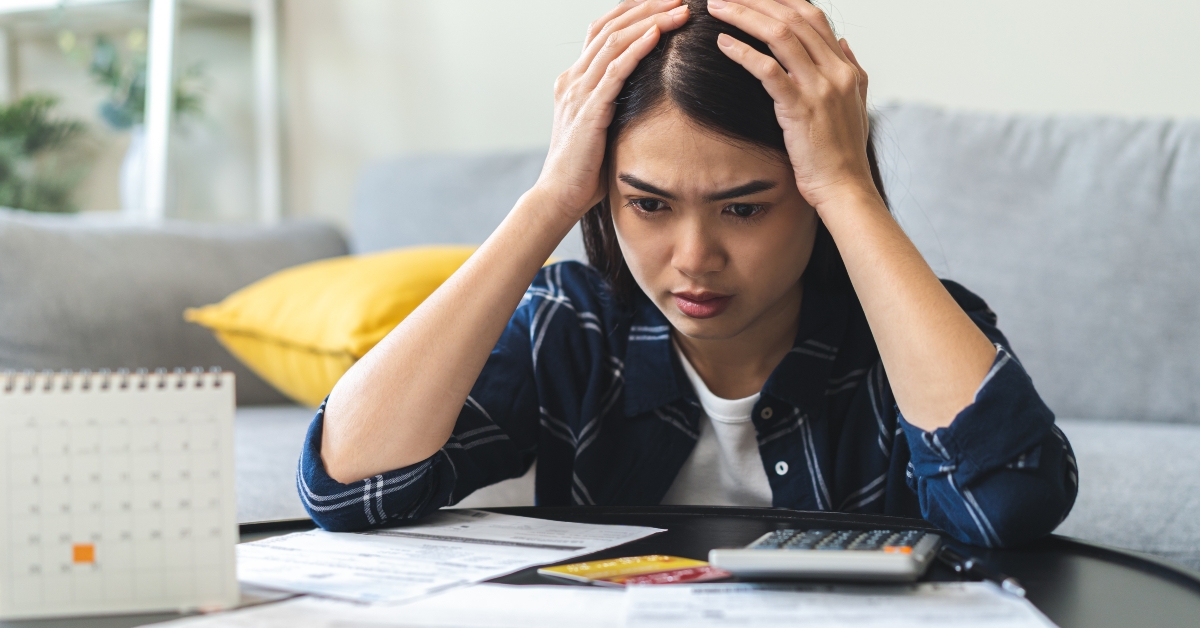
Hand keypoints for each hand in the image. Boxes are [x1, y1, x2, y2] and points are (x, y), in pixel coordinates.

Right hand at [533, 0, 689, 220]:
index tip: (664, 1)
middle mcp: (573, 79)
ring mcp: (578, 93)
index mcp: (574, 80)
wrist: (559, 196)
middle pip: (610, 26)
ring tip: (679, 9)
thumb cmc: (585, 170)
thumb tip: (646, 98)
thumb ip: (614, 106)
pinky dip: (637, 49)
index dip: (633, 11)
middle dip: (646, 6)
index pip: (603, 31)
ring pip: (614, 42)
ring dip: (649, 20)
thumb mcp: (601, 128)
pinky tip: (658, 34)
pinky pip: (615, 71)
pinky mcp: (589, 111)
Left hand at [708, 0, 874, 211]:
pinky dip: (743, 52)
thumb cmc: (843, 154)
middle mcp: (836, 71)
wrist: (845, 189)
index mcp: (846, 68)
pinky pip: (767, 70)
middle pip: (793, 18)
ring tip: (717, 8)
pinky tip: (722, 43)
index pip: (813, 17)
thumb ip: (852, 70)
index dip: (782, 0)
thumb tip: (844, 42)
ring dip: (744, 16)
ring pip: (780, 35)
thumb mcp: (855, 105)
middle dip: (757, 1)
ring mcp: (819, 88)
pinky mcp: (799, 108)